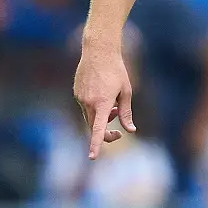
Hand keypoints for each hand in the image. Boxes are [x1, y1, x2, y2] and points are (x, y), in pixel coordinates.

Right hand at [73, 40, 135, 159]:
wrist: (99, 51)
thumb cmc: (117, 70)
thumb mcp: (127, 91)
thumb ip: (126, 113)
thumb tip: (130, 130)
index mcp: (103, 103)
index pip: (98, 129)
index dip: (96, 144)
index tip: (93, 157)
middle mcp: (88, 102)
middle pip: (94, 127)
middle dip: (105, 133)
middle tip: (118, 133)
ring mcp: (80, 98)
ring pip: (89, 117)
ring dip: (101, 118)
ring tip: (114, 106)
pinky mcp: (76, 93)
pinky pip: (85, 107)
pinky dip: (94, 108)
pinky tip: (103, 95)